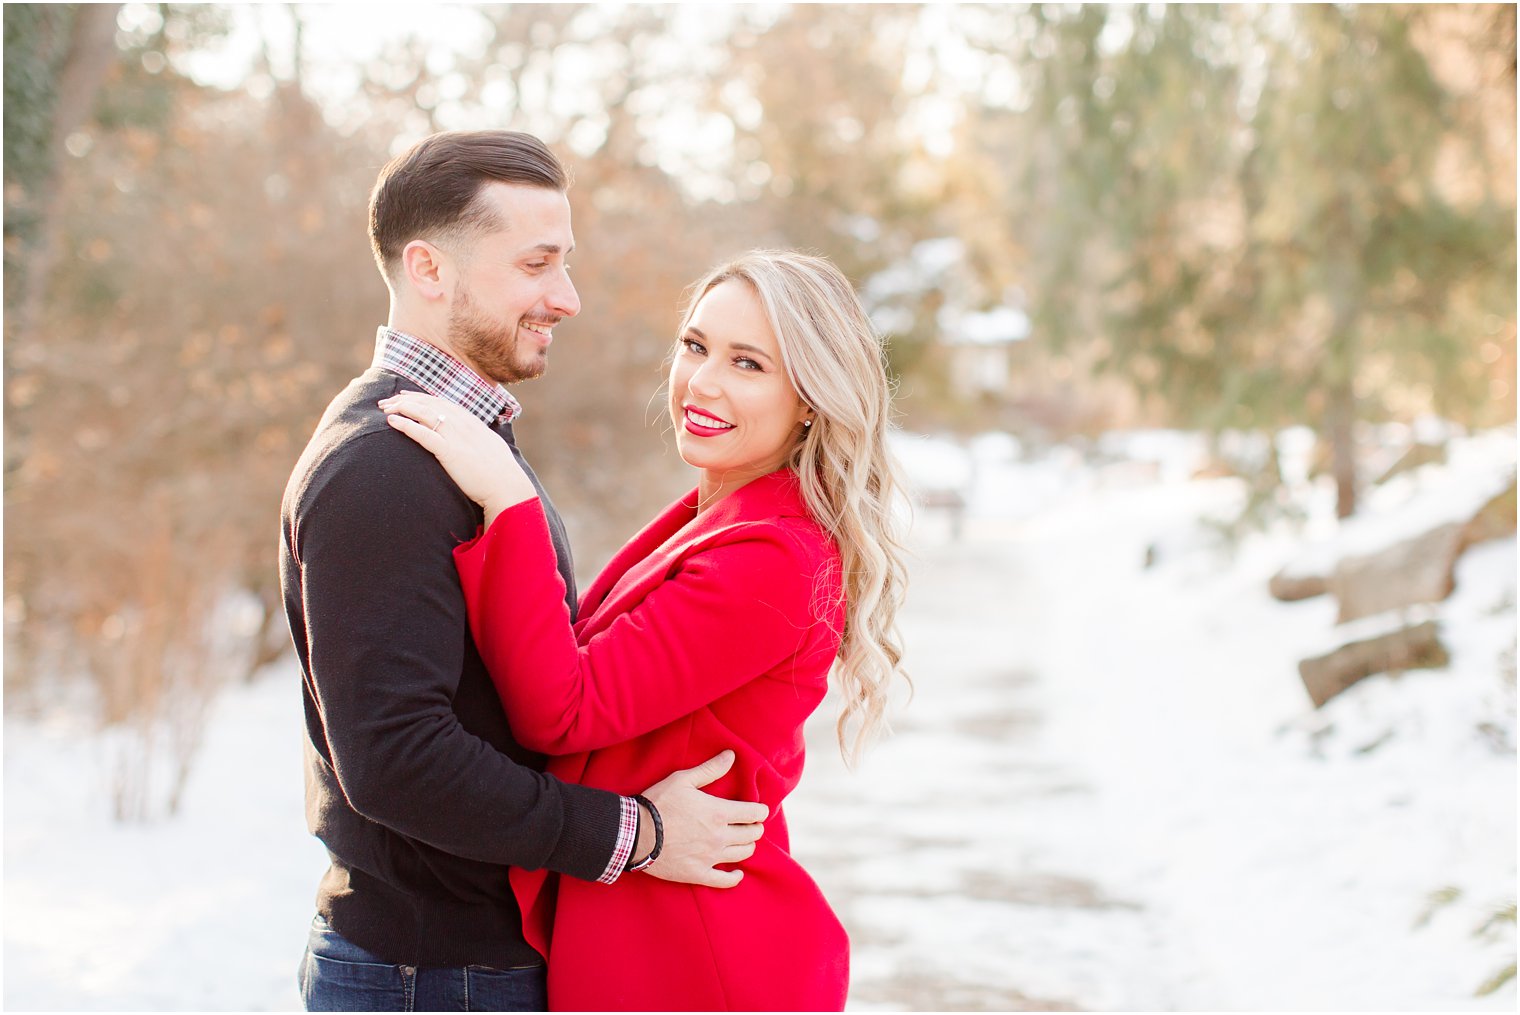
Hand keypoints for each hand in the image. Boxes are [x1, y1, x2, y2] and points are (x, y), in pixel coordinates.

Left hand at [379, 392, 535, 520]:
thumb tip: (475, 441)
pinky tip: (392, 421)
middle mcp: (463, 425)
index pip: (443, 403)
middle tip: (388, 401)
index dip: (423, 397)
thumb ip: (479, 440)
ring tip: (385, 408)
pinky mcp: (449, 452)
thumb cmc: (501, 473)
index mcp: (473, 423)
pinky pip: (423, 434)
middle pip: (430, 404)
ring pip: (424, 414)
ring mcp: (456, 437)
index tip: (407, 395)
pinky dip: (406, 425)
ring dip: (402, 408)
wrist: (507, 487)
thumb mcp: (492, 448)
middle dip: (407, 400)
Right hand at [640, 750, 767, 888]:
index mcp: (718, 812)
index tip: (759, 810)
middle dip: (756, 827)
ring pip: (742, 854)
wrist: (636, 833)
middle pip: (752, 834)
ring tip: (744, 841)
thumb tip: (731, 755)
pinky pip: (724, 881)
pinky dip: (735, 878)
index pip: (754, 813)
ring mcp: (710, 857)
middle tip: (752, 824)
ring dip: (748, 846)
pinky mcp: (698, 873)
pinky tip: (738, 874)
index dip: (761, 811)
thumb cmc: (658, 803)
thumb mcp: (683, 780)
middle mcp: (719, 836)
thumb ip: (710, 769)